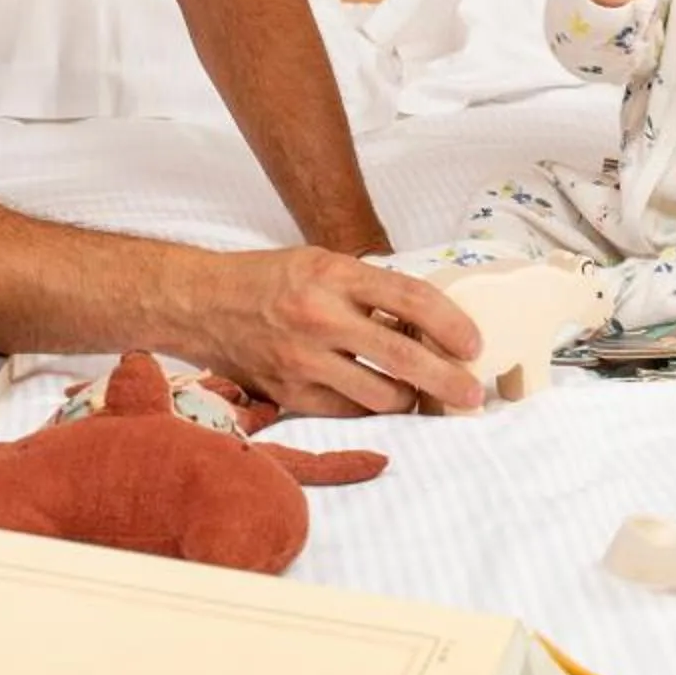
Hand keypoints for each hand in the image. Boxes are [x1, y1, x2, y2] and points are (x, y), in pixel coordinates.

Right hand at [171, 247, 484, 417]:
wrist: (202, 304)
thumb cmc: (269, 279)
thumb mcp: (322, 263)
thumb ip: (370, 288)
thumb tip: (427, 320)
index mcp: (334, 275)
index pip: (411, 299)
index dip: (452, 324)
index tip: (473, 344)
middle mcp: (320, 317)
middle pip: (404, 356)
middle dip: (448, 379)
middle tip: (472, 393)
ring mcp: (303, 360)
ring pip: (381, 395)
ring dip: (410, 398)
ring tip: (421, 394)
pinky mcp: (289, 393)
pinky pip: (349, 411)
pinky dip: (370, 406)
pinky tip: (378, 397)